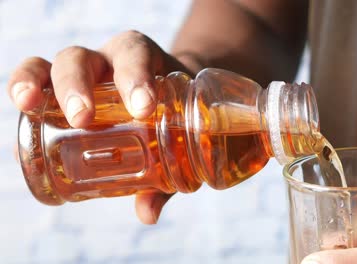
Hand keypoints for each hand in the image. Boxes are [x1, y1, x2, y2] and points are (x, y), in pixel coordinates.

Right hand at [7, 30, 190, 224]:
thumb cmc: (170, 114)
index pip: (134, 54)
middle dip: (78, 85)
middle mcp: (106, 61)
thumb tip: (147, 214)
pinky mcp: (60, 90)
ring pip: (53, 65)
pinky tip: (21, 126)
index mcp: (140, 60)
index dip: (135, 76)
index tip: (143, 109)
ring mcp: (82, 73)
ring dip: (37, 83)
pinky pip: (35, 82)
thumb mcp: (174, 134)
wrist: (165, 96)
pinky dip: (24, 93)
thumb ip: (167, 173)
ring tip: (29, 106)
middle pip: (83, 58)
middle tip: (83, 119)